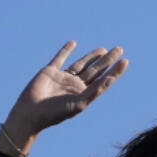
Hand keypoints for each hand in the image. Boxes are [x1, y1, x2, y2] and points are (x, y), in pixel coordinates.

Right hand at [3, 41, 128, 143]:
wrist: (31, 113)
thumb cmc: (56, 113)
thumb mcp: (79, 103)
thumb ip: (95, 91)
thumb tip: (112, 79)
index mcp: (84, 94)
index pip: (103, 80)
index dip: (115, 71)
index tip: (125, 61)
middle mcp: (76, 86)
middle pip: (96, 70)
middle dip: (107, 60)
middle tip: (119, 49)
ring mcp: (63, 78)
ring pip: (81, 64)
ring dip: (92, 56)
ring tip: (104, 49)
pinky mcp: (50, 71)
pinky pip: (60, 58)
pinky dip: (65, 50)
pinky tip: (73, 43)